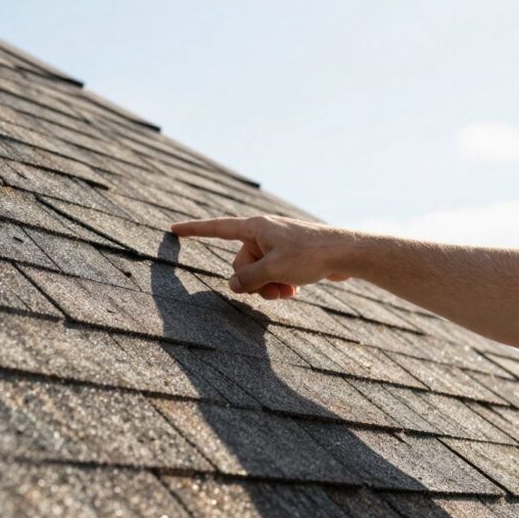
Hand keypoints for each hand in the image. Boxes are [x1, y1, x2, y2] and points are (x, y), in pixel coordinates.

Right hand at [170, 215, 352, 299]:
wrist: (345, 253)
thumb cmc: (310, 255)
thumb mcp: (274, 270)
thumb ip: (248, 279)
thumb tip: (233, 285)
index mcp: (255, 228)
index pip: (217, 228)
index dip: (194, 230)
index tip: (173, 229)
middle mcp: (263, 233)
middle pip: (240, 263)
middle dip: (253, 281)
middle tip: (274, 287)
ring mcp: (276, 245)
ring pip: (257, 273)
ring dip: (268, 286)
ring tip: (287, 290)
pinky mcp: (288, 256)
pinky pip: (272, 274)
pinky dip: (279, 284)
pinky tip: (294, 288)